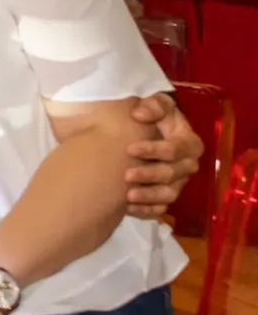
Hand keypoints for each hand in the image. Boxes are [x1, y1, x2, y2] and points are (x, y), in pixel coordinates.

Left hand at [125, 92, 201, 218]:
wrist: (142, 132)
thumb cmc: (152, 116)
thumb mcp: (156, 104)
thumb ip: (153, 106)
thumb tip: (140, 114)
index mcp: (188, 143)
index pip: (176, 150)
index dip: (155, 150)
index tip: (130, 149)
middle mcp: (187, 165)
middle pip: (173, 174)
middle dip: (150, 175)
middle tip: (126, 174)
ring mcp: (178, 183)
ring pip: (168, 194)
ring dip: (149, 196)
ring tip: (128, 195)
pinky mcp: (165, 195)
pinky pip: (161, 208)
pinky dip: (146, 210)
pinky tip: (128, 208)